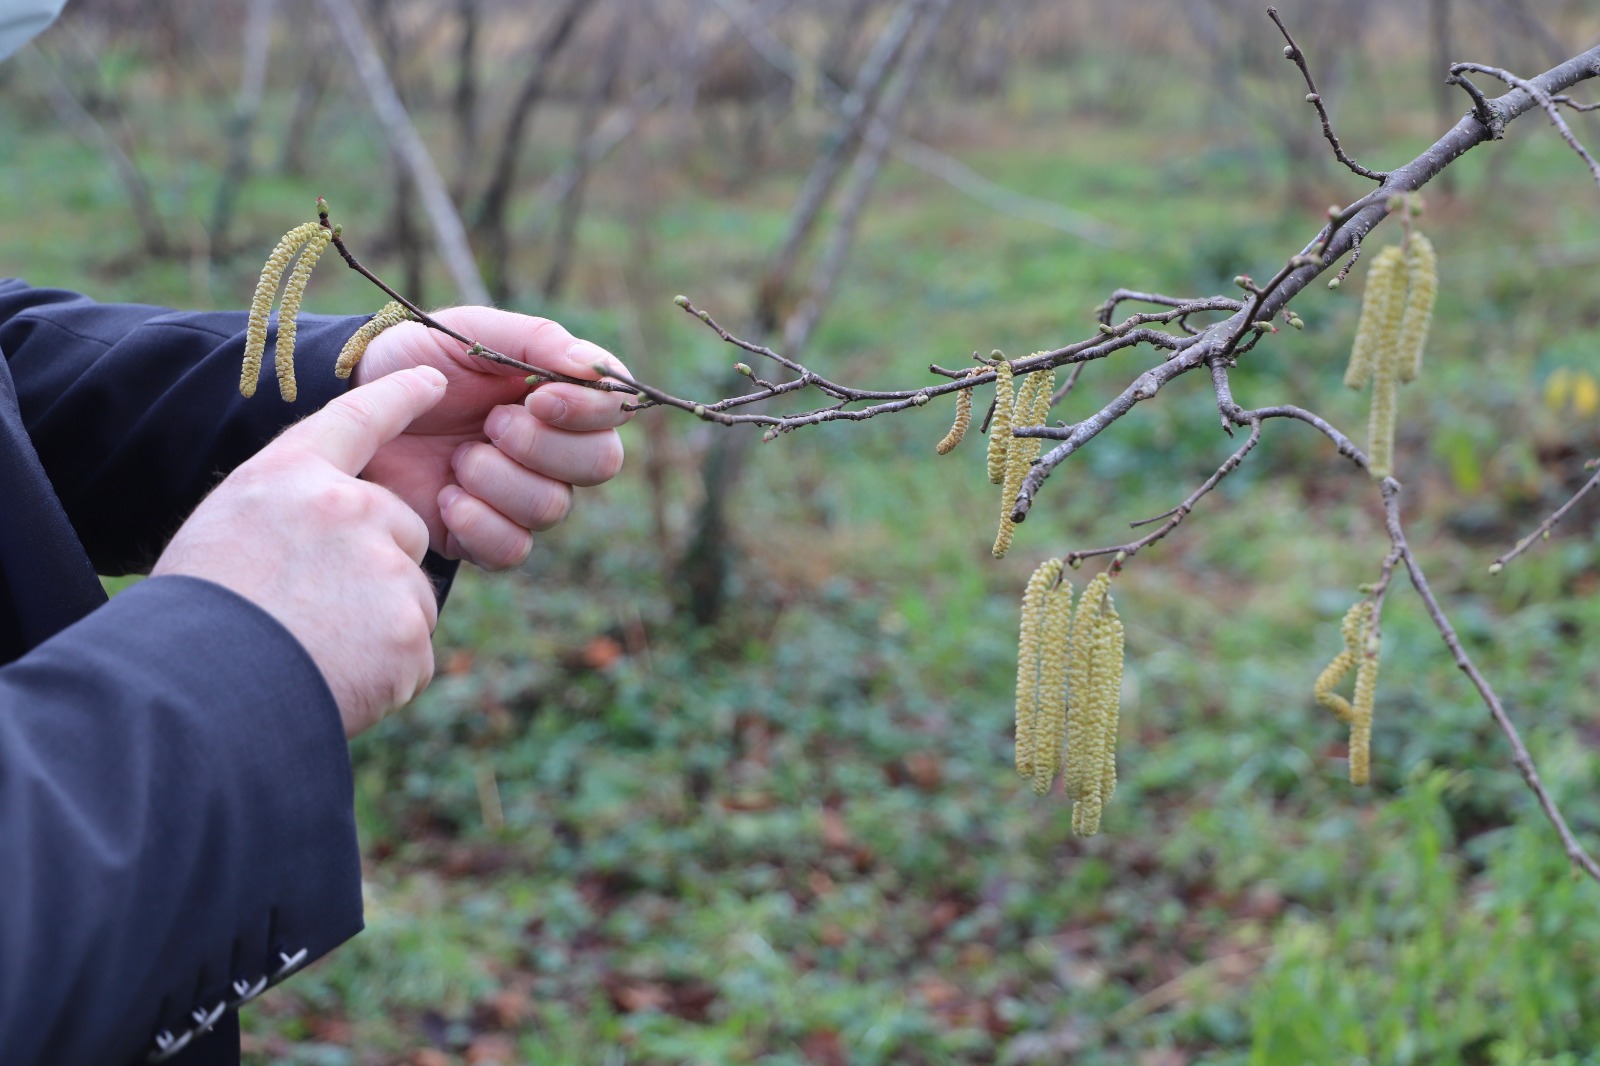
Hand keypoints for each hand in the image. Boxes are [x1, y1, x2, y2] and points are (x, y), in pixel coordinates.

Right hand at [152, 367, 447, 735]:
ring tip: (309, 650)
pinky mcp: (408, 631)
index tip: (433, 381)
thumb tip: (336, 539)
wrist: (192, 690)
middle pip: (402, 528)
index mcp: (291, 476)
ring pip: (409, 597)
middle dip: (377, 567)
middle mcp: (349, 507)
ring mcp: (386, 568)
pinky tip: (330, 680)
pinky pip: (411, 656)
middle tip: (312, 609)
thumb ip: (290, 518)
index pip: (357, 418)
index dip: (399, 397)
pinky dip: (381, 676)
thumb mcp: (225, 532)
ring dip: (376, 628)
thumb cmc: (193, 616)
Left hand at [351, 307, 632, 569]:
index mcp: (557, 396)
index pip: (614, 411)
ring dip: (500, 479)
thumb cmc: (411, 361)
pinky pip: (514, 548)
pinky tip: (446, 496)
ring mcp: (520, 495)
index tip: (538, 397)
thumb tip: (594, 369)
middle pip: (601, 463)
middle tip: (491, 424)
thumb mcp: (469, 331)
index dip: (588, 410)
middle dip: (543, 445)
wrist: (347, 408)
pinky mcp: (484, 536)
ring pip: (553, 506)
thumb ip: (537, 339)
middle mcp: (551, 450)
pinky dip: (479, 523)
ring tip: (457, 458)